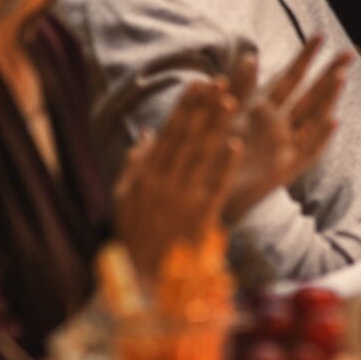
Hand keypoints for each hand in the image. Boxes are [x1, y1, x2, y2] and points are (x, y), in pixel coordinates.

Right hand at [113, 79, 237, 277]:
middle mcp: (162, 183)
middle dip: (204, 107)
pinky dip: (225, 165)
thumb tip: (149, 132)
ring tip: (232, 101)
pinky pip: (215, 186)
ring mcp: (182, 199)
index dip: (185, 106)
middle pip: (187, 137)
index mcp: (144, 176)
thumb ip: (135, 163)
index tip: (199, 83)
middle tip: (222, 81)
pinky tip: (236, 144)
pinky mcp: (200, 217)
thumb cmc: (135, 235)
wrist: (144, 279)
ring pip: (202, 154)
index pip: (169, 132)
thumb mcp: (124, 198)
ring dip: (217, 126)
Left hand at [222, 38, 351, 219]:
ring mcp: (284, 146)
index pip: (290, 78)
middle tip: (351, 51)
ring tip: (342, 77)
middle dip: (329, 73)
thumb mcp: (223, 114)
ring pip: (314, 117)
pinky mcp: (283, 168)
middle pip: (310, 94)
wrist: (200, 189)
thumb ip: (239, 87)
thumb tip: (251, 56)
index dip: (305, 57)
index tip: (320, 34)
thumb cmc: (210, 153)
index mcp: (263, 110)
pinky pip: (308, 151)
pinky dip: (321, 136)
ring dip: (328, 98)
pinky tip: (334, 120)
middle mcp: (280, 126)